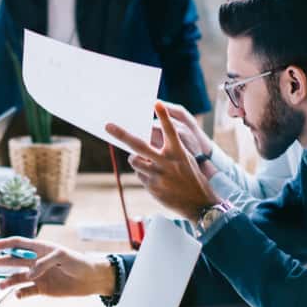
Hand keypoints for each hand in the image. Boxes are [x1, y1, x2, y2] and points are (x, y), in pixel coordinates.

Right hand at [0, 237, 114, 298]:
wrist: (90, 279)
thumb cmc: (78, 262)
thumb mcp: (63, 256)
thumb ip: (45, 262)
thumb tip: (30, 273)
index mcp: (39, 249)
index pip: (17, 244)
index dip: (3, 244)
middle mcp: (35, 261)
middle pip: (11, 260)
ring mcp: (37, 275)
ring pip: (16, 277)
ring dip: (6, 280)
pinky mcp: (42, 289)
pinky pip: (26, 291)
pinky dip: (21, 293)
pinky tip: (19, 295)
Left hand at [107, 102, 220, 221]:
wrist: (199, 204)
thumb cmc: (191, 177)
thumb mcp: (185, 159)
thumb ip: (169, 148)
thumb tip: (147, 137)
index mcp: (178, 152)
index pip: (170, 131)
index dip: (164, 117)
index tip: (157, 103)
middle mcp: (167, 162)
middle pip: (139, 145)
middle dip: (122, 134)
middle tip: (108, 126)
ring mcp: (158, 175)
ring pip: (135, 161)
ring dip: (136, 159)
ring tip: (148, 163)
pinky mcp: (152, 187)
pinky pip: (140, 175)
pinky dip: (144, 174)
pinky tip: (157, 180)